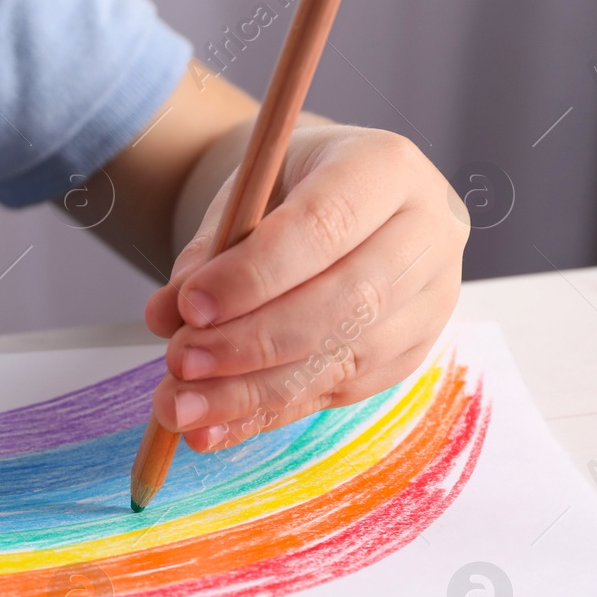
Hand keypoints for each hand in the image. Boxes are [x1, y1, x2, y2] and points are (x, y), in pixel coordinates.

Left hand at [143, 124, 466, 451]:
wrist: (339, 200)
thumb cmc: (289, 189)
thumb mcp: (244, 194)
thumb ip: (209, 250)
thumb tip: (168, 315)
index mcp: (386, 169)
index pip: (325, 226)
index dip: (255, 274)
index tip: (190, 307)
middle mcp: (426, 235)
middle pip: (346, 303)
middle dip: (252, 343)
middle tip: (180, 362)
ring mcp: (428, 301)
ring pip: (343, 359)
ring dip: (251, 393)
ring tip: (181, 408)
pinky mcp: (410, 354)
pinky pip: (336, 394)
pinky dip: (266, 414)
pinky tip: (212, 428)